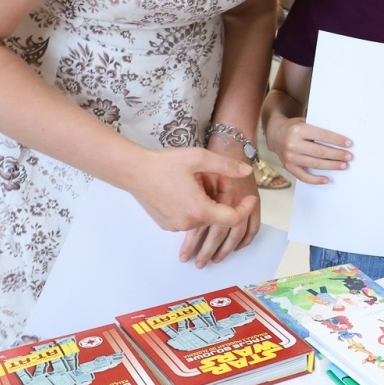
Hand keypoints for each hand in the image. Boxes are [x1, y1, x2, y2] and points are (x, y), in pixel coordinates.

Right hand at [124, 144, 253, 235]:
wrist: (133, 171)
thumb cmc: (164, 163)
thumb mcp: (198, 158)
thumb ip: (225, 166)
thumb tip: (247, 171)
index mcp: (199, 209)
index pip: (232, 219)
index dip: (244, 209)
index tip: (250, 198)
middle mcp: (188, 222)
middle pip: (216, 216)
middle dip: (220, 199)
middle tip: (213, 177)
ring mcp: (175, 226)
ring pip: (201, 218)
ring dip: (205, 203)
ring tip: (194, 182)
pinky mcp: (166, 225)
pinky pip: (187, 219)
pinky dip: (192, 208)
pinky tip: (182, 190)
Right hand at [272, 117, 350, 184]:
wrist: (276, 134)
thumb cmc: (295, 127)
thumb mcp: (305, 122)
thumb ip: (318, 130)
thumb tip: (339, 141)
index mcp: (298, 130)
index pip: (322, 136)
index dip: (337, 140)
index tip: (349, 144)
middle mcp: (293, 144)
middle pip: (320, 151)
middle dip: (336, 155)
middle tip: (349, 157)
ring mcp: (290, 157)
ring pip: (314, 164)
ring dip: (331, 166)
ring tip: (343, 165)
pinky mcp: (288, 167)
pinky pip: (303, 176)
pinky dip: (316, 180)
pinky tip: (327, 179)